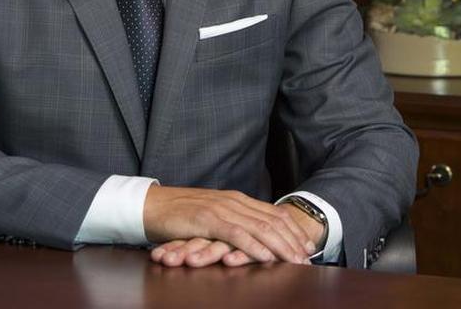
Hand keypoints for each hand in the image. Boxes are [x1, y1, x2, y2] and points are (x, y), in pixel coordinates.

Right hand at [143, 186, 314, 264]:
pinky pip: (236, 234)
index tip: (307, 247)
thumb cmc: (180, 213)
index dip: (293, 231)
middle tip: (308, 258)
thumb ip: (233, 220)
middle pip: (271, 221)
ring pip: (259, 227)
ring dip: (280, 246)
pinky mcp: (207, 219)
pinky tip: (267, 257)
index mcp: (236, 199)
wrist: (152, 204)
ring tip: (295, 261)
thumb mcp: (213, 214)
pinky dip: (254, 246)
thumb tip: (252, 234)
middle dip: (293, 241)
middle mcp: (233, 202)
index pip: (273, 214)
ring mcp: (221, 209)